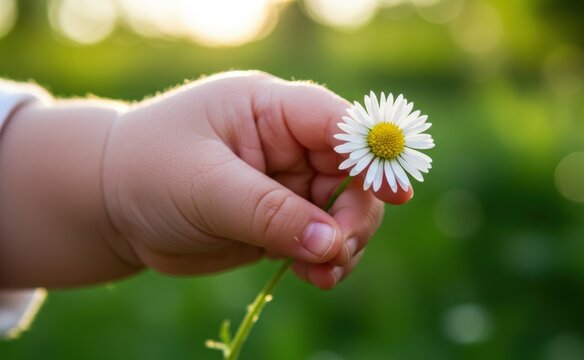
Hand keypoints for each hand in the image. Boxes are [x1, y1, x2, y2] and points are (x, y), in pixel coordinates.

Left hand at [102, 71, 412, 288]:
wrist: (110, 208)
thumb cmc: (148, 172)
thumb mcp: (205, 186)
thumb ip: (269, 212)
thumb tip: (333, 242)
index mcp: (268, 109)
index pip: (336, 122)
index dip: (372, 153)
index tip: (397, 191)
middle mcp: (286, 143)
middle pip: (351, 174)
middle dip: (356, 214)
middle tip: (340, 249)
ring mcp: (285, 184)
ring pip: (341, 212)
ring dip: (344, 243)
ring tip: (326, 271)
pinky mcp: (278, 221)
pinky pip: (318, 240)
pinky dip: (325, 260)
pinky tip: (317, 277)